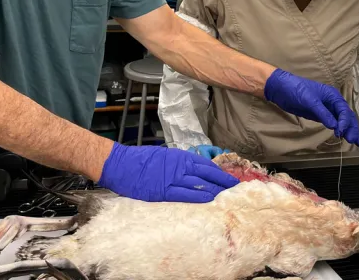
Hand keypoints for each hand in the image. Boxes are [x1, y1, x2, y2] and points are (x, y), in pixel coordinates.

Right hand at [99, 143, 239, 202]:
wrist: (121, 164)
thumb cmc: (140, 160)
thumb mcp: (164, 156)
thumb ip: (179, 164)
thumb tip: (193, 172)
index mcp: (180, 157)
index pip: (207, 166)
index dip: (221, 174)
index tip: (232, 181)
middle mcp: (179, 167)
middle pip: (208, 176)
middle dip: (223, 184)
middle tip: (237, 191)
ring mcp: (172, 180)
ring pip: (200, 186)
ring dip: (215, 193)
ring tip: (228, 200)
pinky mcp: (163, 192)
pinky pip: (185, 196)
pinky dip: (199, 198)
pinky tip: (209, 202)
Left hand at [264, 69, 358, 146]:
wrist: (281, 89)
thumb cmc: (295, 89)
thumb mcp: (309, 100)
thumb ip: (322, 112)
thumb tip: (335, 126)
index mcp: (333, 96)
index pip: (344, 111)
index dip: (345, 122)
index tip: (341, 132)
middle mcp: (333, 102)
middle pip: (347, 116)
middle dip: (351, 128)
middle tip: (353, 141)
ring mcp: (327, 109)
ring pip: (342, 121)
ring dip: (349, 130)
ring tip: (356, 142)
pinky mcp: (320, 115)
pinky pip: (333, 123)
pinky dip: (339, 129)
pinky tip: (343, 136)